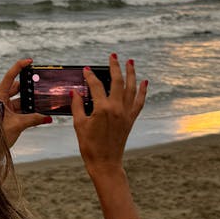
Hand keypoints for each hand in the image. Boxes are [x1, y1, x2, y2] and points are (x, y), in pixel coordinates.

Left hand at [0, 58, 51, 146]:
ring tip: (41, 103)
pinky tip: (37, 114)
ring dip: (29, 103)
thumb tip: (48, 118)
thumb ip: (34, 119)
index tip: (30, 61)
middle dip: (29, 88)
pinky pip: (18, 110)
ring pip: (19, 100)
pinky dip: (27, 111)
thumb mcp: (17, 125)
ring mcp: (2, 108)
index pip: (10, 76)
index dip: (20, 67)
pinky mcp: (5, 116)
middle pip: (16, 88)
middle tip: (40, 87)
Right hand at [71, 54, 146, 175]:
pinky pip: (139, 102)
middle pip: (117, 81)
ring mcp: (126, 113)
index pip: (95, 86)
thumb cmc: (90, 145)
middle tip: (113, 56)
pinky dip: (142, 91)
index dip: (89, 76)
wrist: (105, 162)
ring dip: (131, 73)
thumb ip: (77, 106)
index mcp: (102, 109)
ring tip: (130, 62)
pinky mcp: (131, 119)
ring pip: (131, 88)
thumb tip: (75, 92)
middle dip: (115, 67)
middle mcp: (117, 108)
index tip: (86, 70)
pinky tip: (144, 82)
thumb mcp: (79, 124)